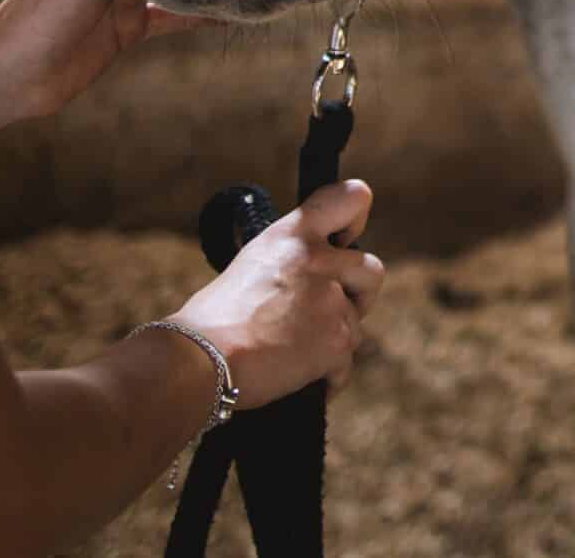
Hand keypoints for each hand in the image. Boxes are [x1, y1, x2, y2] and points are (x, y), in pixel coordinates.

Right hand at [174, 180, 385, 405]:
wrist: (203, 357)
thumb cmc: (213, 318)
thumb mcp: (253, 262)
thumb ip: (291, 261)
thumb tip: (308, 278)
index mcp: (294, 234)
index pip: (351, 197)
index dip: (355, 217)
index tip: (347, 237)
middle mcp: (320, 260)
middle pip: (371, 271)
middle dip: (357, 294)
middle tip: (326, 311)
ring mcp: (332, 302)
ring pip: (356, 323)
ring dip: (334, 338)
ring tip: (293, 350)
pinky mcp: (336, 342)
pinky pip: (345, 364)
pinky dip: (327, 375)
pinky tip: (302, 376)